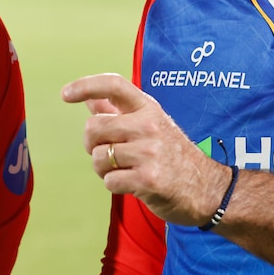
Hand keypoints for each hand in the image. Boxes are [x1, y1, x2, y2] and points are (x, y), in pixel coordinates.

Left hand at [62, 73, 228, 226]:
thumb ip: (119, 112)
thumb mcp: (151, 125)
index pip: (114, 85)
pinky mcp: (149, 179)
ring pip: (99, 157)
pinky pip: (109, 181)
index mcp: (149, 108)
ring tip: (123, 170)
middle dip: (91, 144)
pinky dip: (114, 185)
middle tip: (104, 153)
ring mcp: (150, 152)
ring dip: (103, 169)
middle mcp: (149, 125)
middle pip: (94, 127)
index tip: (65, 94)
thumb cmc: (172, 155)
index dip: (85, 85)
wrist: (208, 189)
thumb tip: (90, 98)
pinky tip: (132, 184)